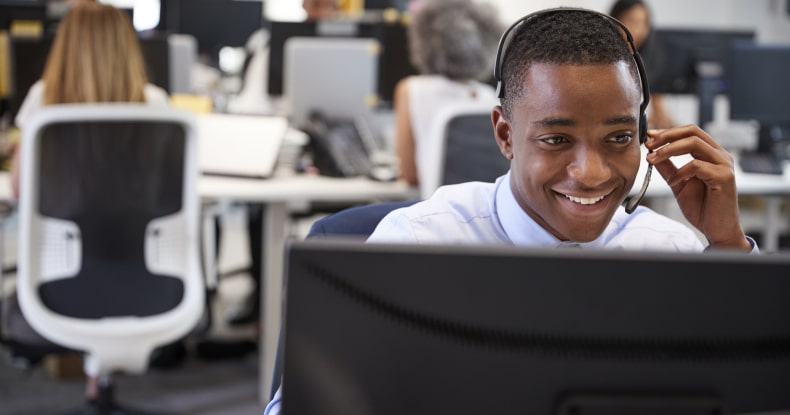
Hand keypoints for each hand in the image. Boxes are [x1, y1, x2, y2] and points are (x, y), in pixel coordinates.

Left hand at [645, 125, 750, 249]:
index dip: (668, 132)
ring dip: (668, 149)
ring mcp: (724, 165)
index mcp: (711, 155)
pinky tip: (672, 182)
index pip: (690, 132)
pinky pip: (696, 166)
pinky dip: (680, 172)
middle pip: (692, 131)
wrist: (717, 230)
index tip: (649, 136)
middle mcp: (720, 156)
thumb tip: (651, 152)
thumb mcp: (678, 184)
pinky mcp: (724, 177)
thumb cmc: (702, 208)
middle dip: (667, 135)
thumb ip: (667, 167)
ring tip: (653, 159)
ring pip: (694, 143)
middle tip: (649, 144)